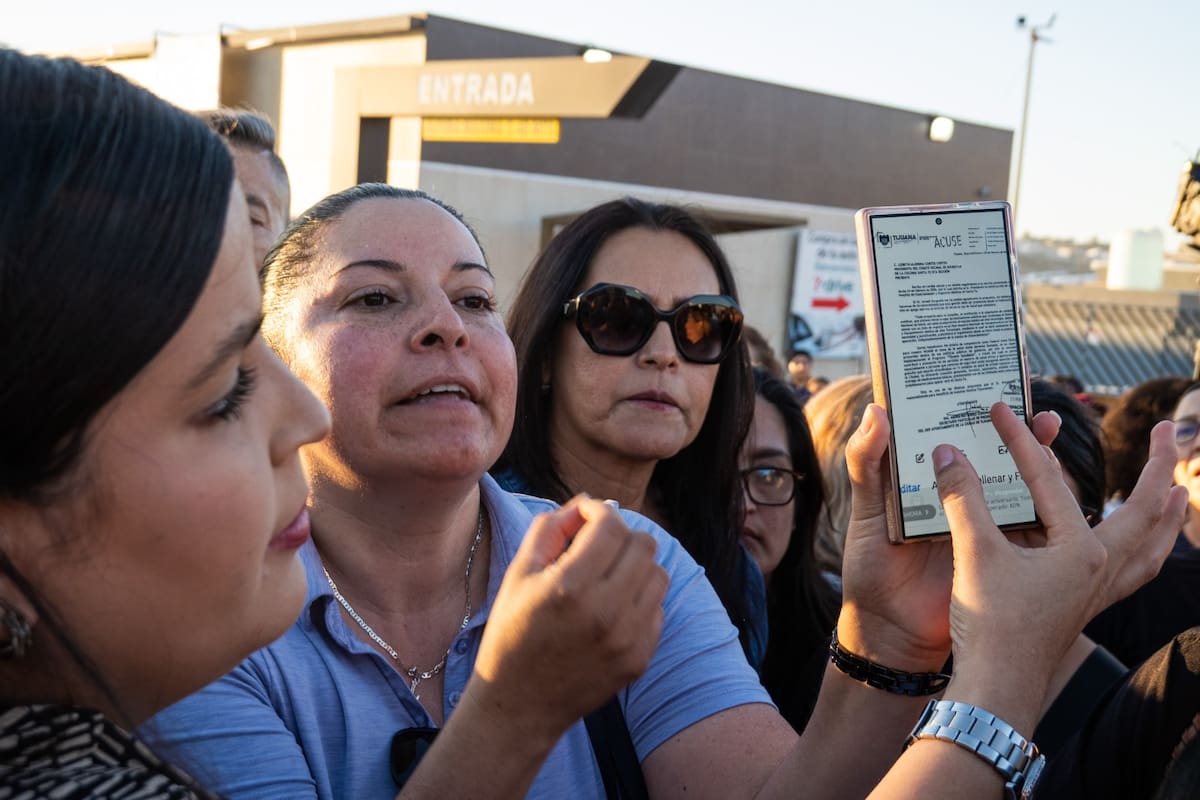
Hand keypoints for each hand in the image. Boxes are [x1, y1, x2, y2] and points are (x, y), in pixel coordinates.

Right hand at [463, 496, 667, 745]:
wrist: (519, 704)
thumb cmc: (512, 632)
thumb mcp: (518, 573)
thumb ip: (551, 528)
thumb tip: (587, 505)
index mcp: (569, 587)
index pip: (611, 524)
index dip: (598, 511)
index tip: (584, 518)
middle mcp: (605, 612)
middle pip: (643, 544)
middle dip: (620, 536)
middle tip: (595, 547)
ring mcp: (628, 639)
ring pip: (657, 574)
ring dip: (634, 566)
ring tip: (605, 576)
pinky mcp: (640, 659)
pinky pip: (657, 609)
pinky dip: (638, 599)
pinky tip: (610, 608)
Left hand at [837, 403, 1061, 670]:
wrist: (889, 631)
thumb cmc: (869, 567)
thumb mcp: (865, 510)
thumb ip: (865, 463)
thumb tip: (878, 411)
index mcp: (922, 478)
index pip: (948, 434)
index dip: (967, 406)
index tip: (986, 380)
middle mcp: (955, 493)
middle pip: (990, 451)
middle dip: (1014, 426)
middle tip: (1031, 404)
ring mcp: (980, 521)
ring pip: (1013, 480)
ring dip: (1035, 456)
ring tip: (1048, 429)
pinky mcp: (998, 548)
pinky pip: (1025, 520)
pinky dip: (1042, 502)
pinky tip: (1054, 484)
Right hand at [935, 403, 1184, 689]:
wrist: (997, 686)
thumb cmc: (991, 624)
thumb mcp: (975, 553)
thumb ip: (963, 499)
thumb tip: (949, 453)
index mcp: (1080, 550)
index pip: (1049, 481)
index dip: (1020, 442)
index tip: (1002, 411)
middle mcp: (1100, 568)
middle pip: (1145, 511)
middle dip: (1160, 467)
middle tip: (1171, 430)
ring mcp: (1096, 591)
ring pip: (1150, 548)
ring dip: (1167, 516)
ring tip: (1179, 492)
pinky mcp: (1083, 607)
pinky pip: (1133, 573)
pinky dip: (1146, 552)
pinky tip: (1136, 547)